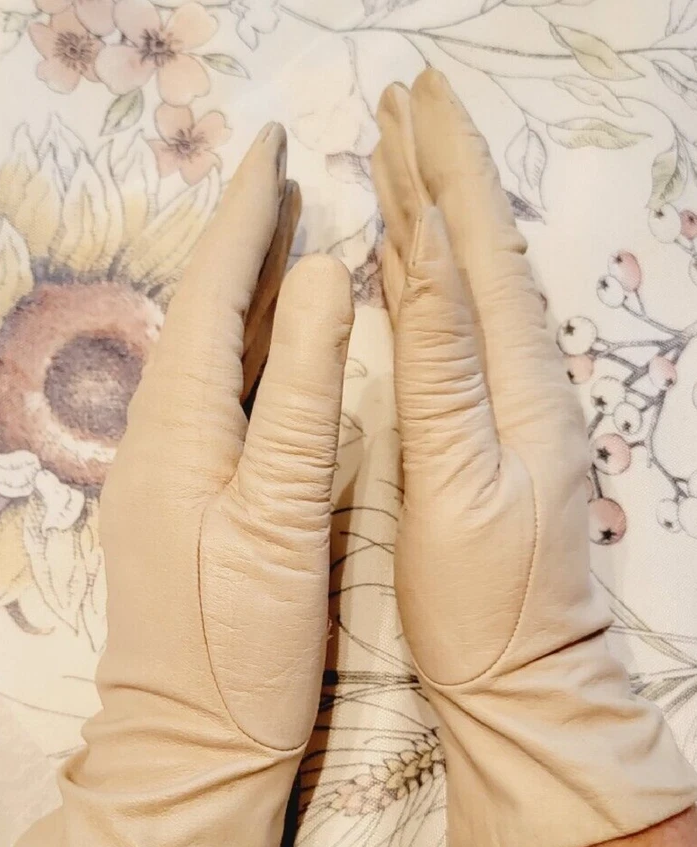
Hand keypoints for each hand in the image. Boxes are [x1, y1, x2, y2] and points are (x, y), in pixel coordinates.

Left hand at [13, 123, 354, 846]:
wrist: (190, 747)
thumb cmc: (241, 648)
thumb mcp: (280, 519)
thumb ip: (303, 398)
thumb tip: (322, 277)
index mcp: (181, 429)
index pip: (214, 294)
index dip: (243, 217)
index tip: (273, 148)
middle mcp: (161, 435)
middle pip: (205, 313)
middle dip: (241, 239)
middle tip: (283, 175)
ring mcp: (168, 469)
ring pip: (211, 356)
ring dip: (247, 291)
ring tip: (285, 236)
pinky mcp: (184, 500)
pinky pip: (219, 400)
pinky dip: (251, 355)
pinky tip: (274, 345)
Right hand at [372, 69, 696, 846]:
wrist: (521, 675)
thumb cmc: (484, 599)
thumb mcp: (458, 477)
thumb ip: (442, 359)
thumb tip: (428, 245)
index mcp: (516, 376)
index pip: (479, 246)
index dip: (448, 168)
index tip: (416, 99)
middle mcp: (520, 374)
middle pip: (477, 249)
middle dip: (439, 171)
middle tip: (403, 104)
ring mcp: (507, 401)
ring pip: (465, 284)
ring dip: (433, 216)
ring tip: (397, 161)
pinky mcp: (485, 429)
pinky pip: (454, 331)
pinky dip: (429, 283)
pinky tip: (409, 265)